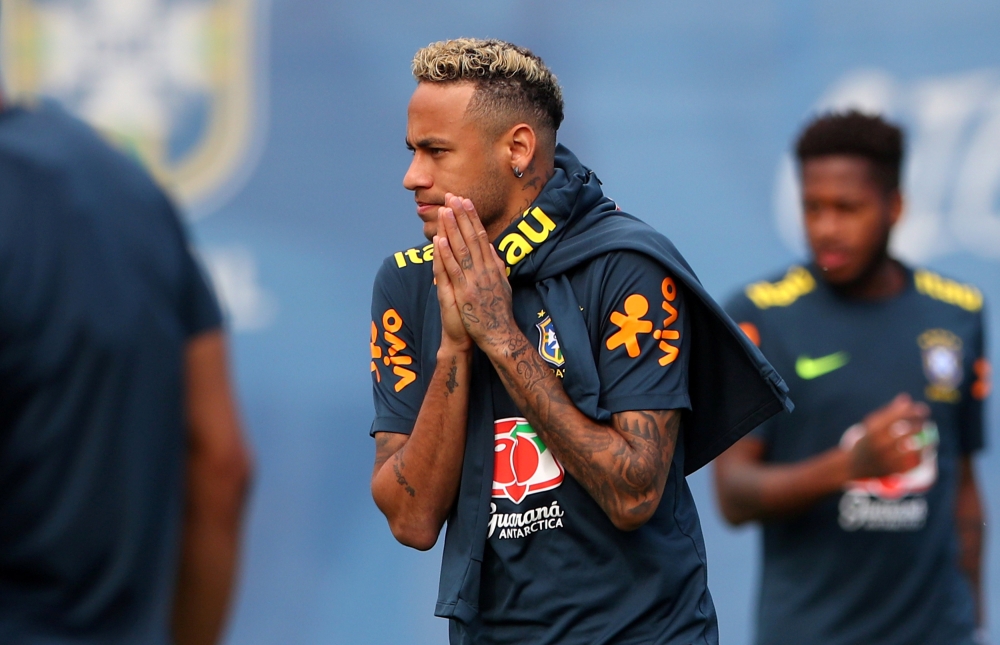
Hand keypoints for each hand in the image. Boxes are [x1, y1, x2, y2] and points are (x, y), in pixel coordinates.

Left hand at [435, 193, 513, 348]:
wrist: (500, 334)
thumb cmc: (499, 312)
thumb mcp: (503, 285)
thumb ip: (497, 267)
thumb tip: (492, 249)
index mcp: (492, 266)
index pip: (481, 236)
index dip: (472, 218)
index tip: (465, 202)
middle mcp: (484, 269)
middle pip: (471, 237)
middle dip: (461, 216)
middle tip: (453, 197)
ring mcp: (474, 280)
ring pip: (461, 249)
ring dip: (452, 229)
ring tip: (445, 210)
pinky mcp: (465, 292)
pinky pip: (454, 270)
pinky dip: (446, 254)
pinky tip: (439, 240)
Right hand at [847, 393, 928, 479]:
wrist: (853, 465)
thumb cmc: (867, 440)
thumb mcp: (872, 425)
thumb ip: (889, 412)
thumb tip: (906, 398)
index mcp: (872, 430)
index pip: (896, 417)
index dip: (912, 412)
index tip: (923, 409)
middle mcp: (878, 444)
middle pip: (906, 432)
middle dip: (919, 425)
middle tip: (925, 423)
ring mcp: (885, 458)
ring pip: (912, 449)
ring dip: (924, 443)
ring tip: (929, 440)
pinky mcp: (891, 471)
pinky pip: (912, 463)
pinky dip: (920, 457)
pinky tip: (923, 452)